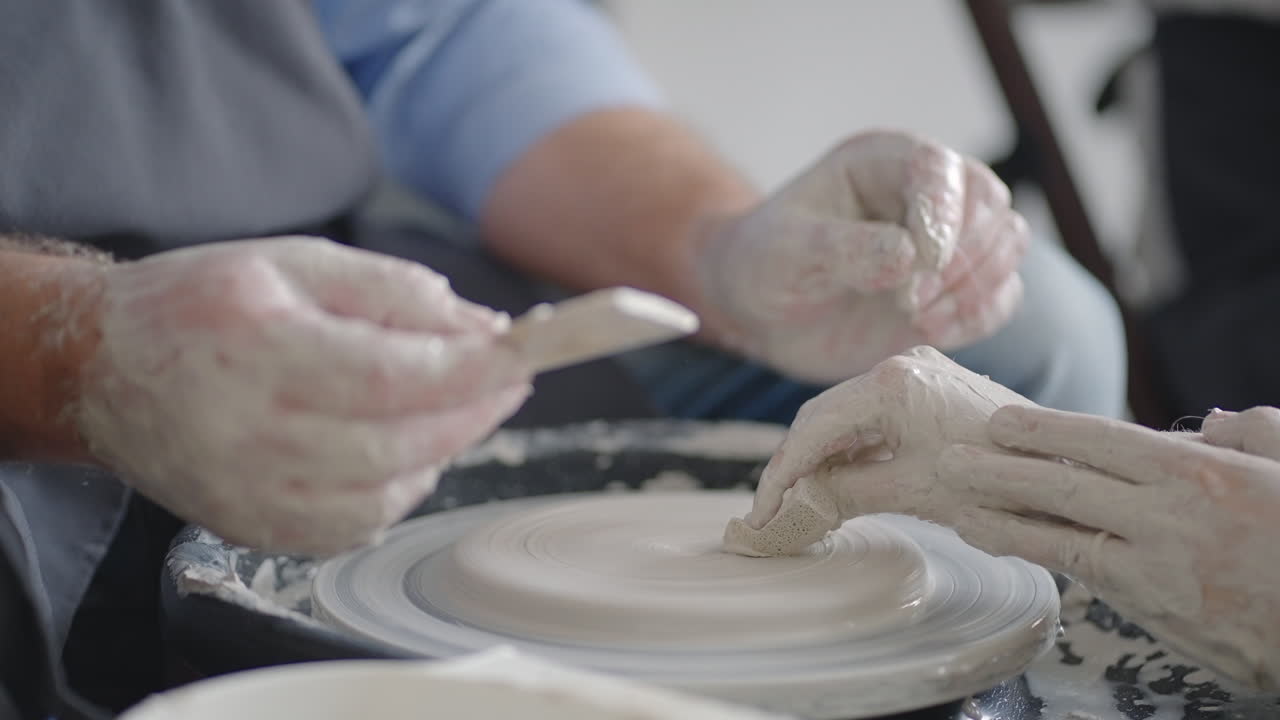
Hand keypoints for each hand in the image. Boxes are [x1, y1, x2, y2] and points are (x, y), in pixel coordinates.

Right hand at [74, 237, 530, 554]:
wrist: (101, 370)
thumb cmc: (201, 304)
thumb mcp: (296, 263)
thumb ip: (393, 291)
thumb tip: (482, 328)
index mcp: (255, 350)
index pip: (392, 376)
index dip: (471, 371)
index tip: (523, 354)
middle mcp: (247, 433)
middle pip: (398, 443)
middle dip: (472, 411)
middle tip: (507, 379)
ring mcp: (247, 495)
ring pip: (386, 492)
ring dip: (442, 448)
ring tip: (452, 404)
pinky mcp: (253, 530)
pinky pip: (357, 526)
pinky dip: (400, 488)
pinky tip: (400, 448)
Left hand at [694, 130, 1028, 383]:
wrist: (762, 310)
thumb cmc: (766, 264)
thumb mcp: (787, 252)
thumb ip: (844, 249)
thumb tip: (910, 257)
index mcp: (881, 162)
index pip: (938, 168)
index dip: (942, 213)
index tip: (922, 262)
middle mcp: (926, 192)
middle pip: (989, 204)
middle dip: (960, 257)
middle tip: (906, 300)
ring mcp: (948, 240)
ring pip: (1008, 243)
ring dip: (973, 286)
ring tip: (913, 316)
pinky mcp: (956, 288)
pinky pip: (1002, 296)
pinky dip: (978, 315)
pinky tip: (928, 330)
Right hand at [741, 346, 1030, 535]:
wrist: (1067, 475)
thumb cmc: (999, 482)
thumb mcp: (912, 492)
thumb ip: (846, 492)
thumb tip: (801, 502)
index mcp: (892, 384)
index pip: (813, 429)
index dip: (782, 474)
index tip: (763, 512)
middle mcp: (903, 365)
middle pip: (824, 415)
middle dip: (798, 462)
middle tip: (777, 508)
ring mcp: (920, 372)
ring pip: (849, 414)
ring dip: (825, 455)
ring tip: (806, 498)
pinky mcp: (934, 387)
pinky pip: (877, 415)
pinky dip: (856, 447)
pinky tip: (845, 478)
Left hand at [936, 405, 1279, 689]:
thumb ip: (1249, 434)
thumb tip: (1205, 425)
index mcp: (1201, 475)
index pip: (1103, 442)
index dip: (1044, 430)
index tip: (1000, 422)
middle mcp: (1169, 519)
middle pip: (1066, 487)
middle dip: (1000, 471)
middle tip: (949, 458)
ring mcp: (1157, 569)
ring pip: (1062, 537)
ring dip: (1001, 519)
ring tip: (954, 505)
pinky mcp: (1153, 610)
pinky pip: (1083, 575)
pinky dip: (1038, 555)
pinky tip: (1002, 544)